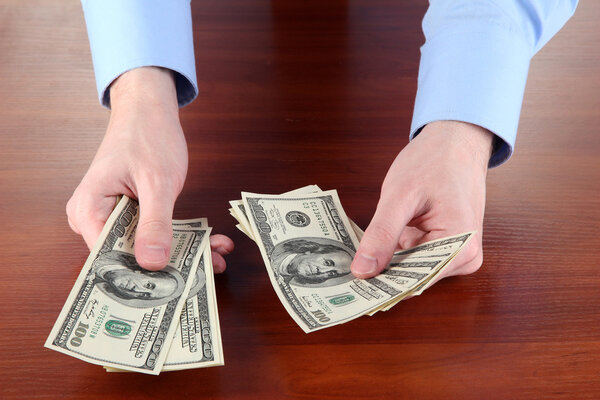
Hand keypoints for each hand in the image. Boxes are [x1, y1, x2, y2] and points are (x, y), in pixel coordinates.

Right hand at [67, 67, 232, 271]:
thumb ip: (154, 223)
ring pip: (147, 247)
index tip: (175, 287)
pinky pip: (155, 233)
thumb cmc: (146, 135)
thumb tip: (152, 264)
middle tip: (209, 269)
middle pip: (130, 256)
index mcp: (88, 211)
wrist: (149, 109)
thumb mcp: (156, 181)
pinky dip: (182, 237)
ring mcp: (113, 217)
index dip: (141, 275)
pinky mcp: (132, 214)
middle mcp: (95, 219)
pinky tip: (211, 241)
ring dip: (184, 251)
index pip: (109, 258)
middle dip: (172, 264)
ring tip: (218, 255)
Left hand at [350, 121, 492, 285]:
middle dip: (382, 271)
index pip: (414, 282)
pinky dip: (397, 249)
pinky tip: (382, 241)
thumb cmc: (434, 161)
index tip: (349, 289)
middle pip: (413, 278)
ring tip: (363, 249)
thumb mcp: (400, 196)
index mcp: (461, 248)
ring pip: (411, 268)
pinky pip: (416, 256)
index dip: (380, 286)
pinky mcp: (446, 246)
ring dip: (388, 258)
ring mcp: (457, 253)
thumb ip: (382, 235)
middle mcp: (464, 258)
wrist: (456, 140)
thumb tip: (362, 271)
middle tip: (347, 269)